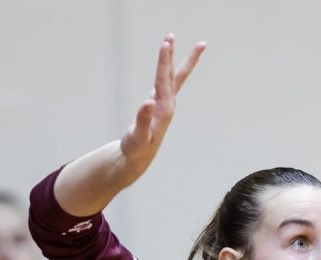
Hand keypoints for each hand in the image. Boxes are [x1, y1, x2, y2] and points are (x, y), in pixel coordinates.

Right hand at [120, 34, 204, 176]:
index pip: (164, 79)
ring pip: (173, 78)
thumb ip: (142, 120)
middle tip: (184, 38)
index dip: (164, 61)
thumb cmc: (136, 149)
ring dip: (174, 60)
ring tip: (172, 42)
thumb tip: (148, 102)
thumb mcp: (137, 137)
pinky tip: (168, 65)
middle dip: (178, 56)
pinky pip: (166, 83)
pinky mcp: (159, 106)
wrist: (138, 159)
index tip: (165, 43)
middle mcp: (168, 105)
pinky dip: (167, 70)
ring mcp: (165, 105)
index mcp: (163, 109)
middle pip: (175, 76)